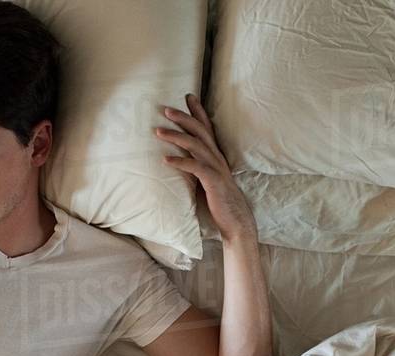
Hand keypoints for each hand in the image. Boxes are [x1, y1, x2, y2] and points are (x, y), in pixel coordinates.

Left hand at [155, 93, 256, 241]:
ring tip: (158, 132)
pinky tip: (165, 160)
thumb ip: (196, 168)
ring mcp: (216, 169)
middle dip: (183, 118)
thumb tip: (178, 162)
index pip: (207, 128)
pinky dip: (180, 162)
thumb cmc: (219, 202)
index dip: (199, 111)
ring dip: (176, 137)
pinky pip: (195, 168)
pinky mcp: (212, 181)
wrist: (236, 220)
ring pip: (196, 146)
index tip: (188, 96)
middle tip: (166, 109)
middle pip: (200, 131)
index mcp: (216, 156)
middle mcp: (217, 158)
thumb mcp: (206, 181)